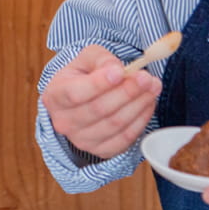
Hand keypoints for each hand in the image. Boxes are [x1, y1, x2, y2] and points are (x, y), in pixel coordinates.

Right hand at [42, 44, 161, 158]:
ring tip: (153, 88)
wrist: (80, 98)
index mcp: (55, 96)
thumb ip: (101, 59)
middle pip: (99, 110)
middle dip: (127, 92)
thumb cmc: (82, 76)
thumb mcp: (87, 58)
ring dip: (139, 105)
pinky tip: (147, 104)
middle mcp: (64, 122)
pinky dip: (141, 121)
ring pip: (115, 125)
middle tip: (147, 78)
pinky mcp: (100, 151)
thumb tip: (119, 70)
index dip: (99, 84)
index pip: (75, 93)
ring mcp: (81, 140)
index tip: (120, 72)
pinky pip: (125, 139)